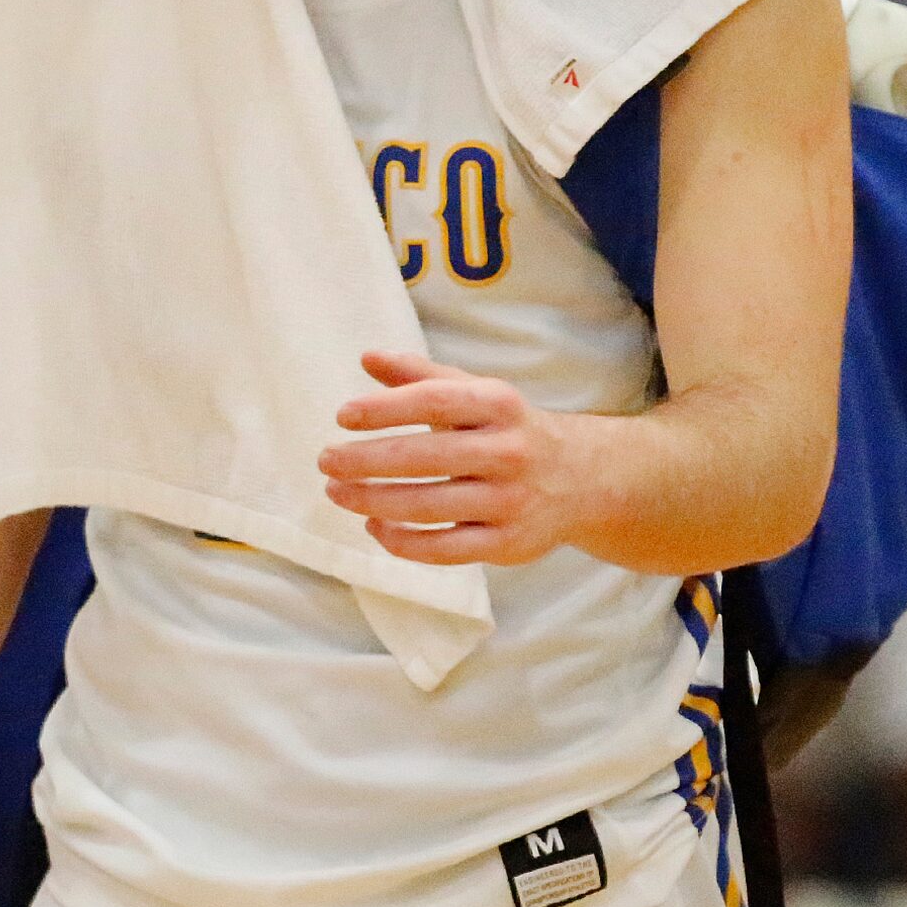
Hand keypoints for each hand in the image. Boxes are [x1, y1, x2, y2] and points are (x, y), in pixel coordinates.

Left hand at [321, 350, 601, 566]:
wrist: (582, 479)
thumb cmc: (509, 430)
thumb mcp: (476, 394)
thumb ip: (421, 376)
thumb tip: (366, 357)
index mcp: (499, 405)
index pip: (436, 401)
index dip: (386, 408)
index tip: (343, 415)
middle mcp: (509, 451)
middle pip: (427, 457)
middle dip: (367, 460)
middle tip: (325, 460)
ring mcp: (510, 502)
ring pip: (430, 507)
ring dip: (374, 502)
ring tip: (337, 492)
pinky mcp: (507, 545)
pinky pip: (445, 549)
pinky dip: (402, 541)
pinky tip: (374, 526)